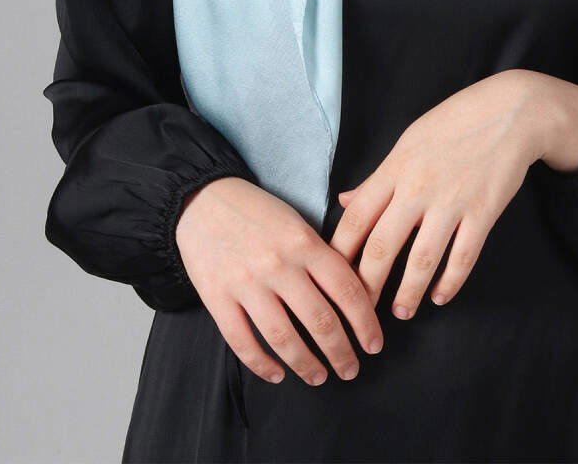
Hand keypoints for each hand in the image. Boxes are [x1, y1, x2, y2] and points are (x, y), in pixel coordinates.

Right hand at [175, 176, 383, 387]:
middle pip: (320, 321)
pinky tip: (277, 374)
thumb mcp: (297, 222)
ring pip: (284, 338)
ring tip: (319, 377)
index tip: (373, 344)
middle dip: (341, 352)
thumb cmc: (257, 212)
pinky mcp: (217, 298)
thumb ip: (321, 255)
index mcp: (304, 242)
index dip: (365, 323)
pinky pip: (243, 342)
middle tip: (351, 369)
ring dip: (306, 365)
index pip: (347, 290)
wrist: (203, 200)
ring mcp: (246, 283)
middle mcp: (279, 264)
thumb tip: (351, 294)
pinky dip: (262, 364)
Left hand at [328, 71, 548, 320]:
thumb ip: (377, 177)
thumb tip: (344, 200)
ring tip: (399, 312)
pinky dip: (450, 282)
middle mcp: (418, 187)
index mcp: (395, 168)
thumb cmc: (454, 123)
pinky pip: (463, 257)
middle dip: (366, 286)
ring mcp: (452, 201)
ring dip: (407, 293)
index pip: (356, 218)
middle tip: (359, 311)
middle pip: (382, 246)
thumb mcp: (408, 142)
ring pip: (421, 260)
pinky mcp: (484, 211)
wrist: (510, 111)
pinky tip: (440, 296)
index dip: (340, 253)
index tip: (332, 278)